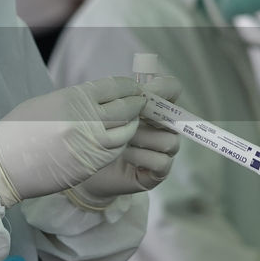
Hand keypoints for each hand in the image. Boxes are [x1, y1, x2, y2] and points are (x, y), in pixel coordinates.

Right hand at [0, 77, 145, 206]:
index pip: (114, 87)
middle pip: (126, 108)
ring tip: (132, 122)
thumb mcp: (46, 103)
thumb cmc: (18, 130)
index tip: (133, 88)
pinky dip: (121, 144)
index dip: (128, 86)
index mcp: (74, 98)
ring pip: (126, 132)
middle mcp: (86, 119)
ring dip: (132, 125)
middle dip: (136, 104)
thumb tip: (99, 100)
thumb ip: (75, 100)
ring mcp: (91, 144)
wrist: (4, 164)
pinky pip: (116, 152)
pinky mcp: (91, 166)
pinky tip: (118, 140)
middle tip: (141, 103)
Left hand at [65, 75, 181, 209]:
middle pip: (174, 117)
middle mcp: (163, 128)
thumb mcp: (104, 112)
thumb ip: (121, 98)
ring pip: (169, 140)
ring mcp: (162, 151)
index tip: (146, 92)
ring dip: (143, 138)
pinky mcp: (158, 172)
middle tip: (132, 116)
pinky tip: (124, 155)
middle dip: (152, 116)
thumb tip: (138, 89)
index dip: (164, 88)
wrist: (85, 168)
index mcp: (152, 107)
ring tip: (121, 139)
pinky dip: (141, 157)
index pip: (171, 89)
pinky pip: (161, 161)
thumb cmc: (96, 136)